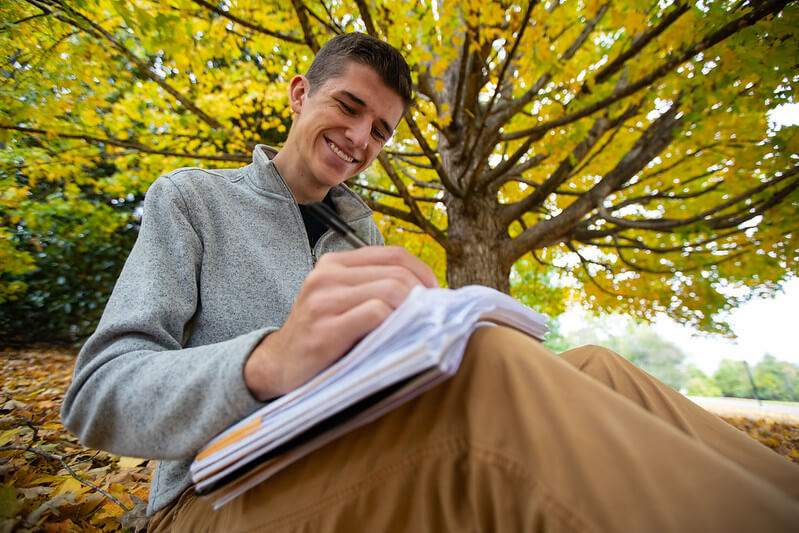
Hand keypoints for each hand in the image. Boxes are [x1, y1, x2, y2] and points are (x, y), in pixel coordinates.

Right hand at [244, 246, 437, 400]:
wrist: (277, 365)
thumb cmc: (319, 335)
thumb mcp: (340, 300)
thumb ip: (373, 288)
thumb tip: (427, 292)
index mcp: (334, 263)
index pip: (394, 255)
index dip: (423, 272)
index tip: (435, 295)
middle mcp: (327, 276)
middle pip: (397, 273)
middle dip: (424, 294)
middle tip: (433, 316)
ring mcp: (324, 301)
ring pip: (391, 291)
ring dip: (413, 311)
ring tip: (418, 327)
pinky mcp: (325, 330)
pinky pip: (375, 315)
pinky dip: (395, 325)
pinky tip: (397, 338)